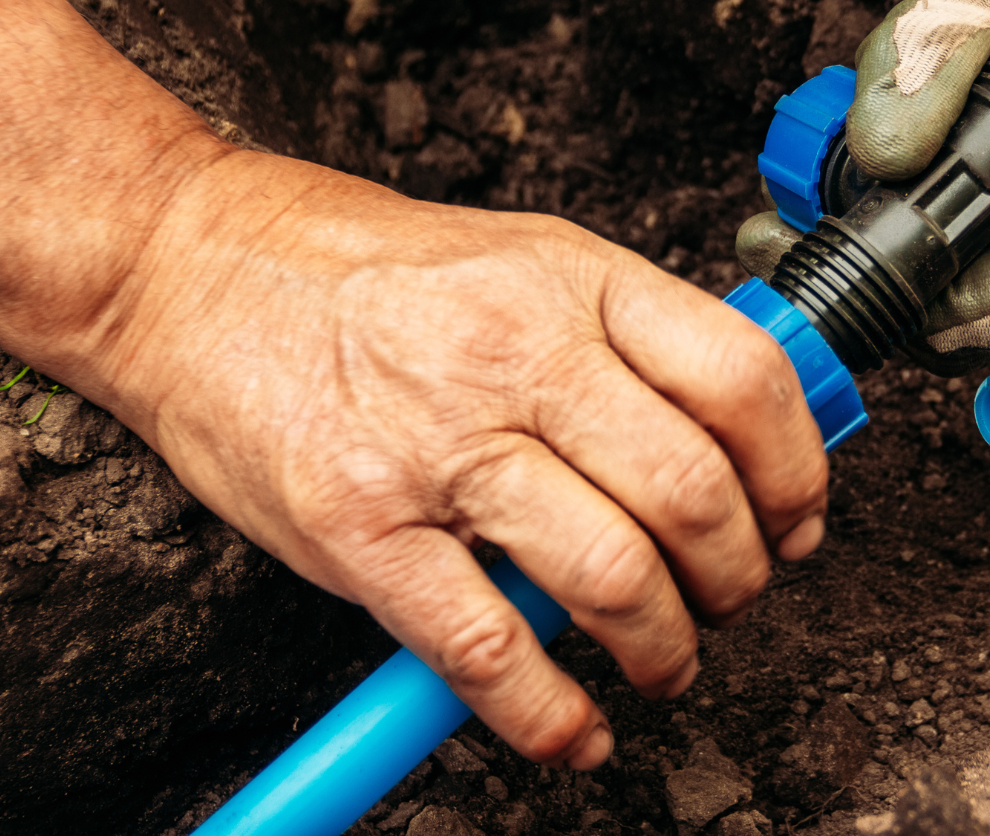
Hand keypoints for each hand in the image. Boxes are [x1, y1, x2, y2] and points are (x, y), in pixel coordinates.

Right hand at [94, 153, 828, 768]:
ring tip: (666, 661)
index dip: (797, 469)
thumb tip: (736, 427)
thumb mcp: (526, 258)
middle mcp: (519, 357)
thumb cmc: (365, 269)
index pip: (743, 379)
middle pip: (694, 493)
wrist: (191, 267)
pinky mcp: (360, 527)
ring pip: (613, 577)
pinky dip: (550, 715)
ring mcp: (439, 445)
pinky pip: (488, 648)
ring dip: (666, 648)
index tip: (798, 519)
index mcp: (576, 282)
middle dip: (740, 575)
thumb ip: (627, 336)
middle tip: (734, 598)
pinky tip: (574, 730)